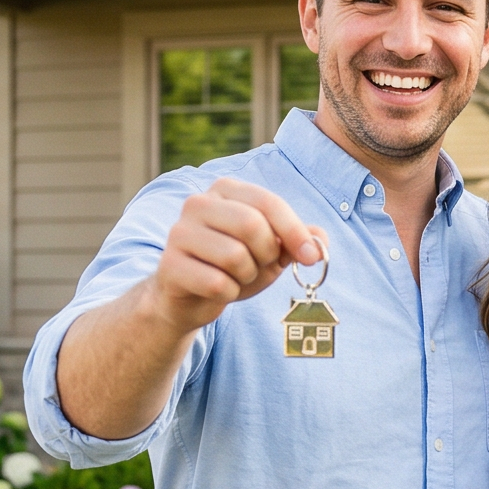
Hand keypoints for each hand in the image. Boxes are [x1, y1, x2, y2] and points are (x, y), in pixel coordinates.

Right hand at [144, 179, 325, 333]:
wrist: (189, 298)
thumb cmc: (233, 267)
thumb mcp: (271, 251)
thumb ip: (297, 240)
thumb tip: (319, 240)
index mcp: (224, 190)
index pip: (268, 202)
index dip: (295, 231)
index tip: (311, 257)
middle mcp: (197, 204)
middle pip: (252, 226)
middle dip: (266, 254)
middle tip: (259, 266)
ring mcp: (179, 233)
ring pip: (235, 256)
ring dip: (246, 276)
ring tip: (235, 276)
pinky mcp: (170, 265)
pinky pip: (217, 283)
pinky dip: (228, 293)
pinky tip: (217, 290)